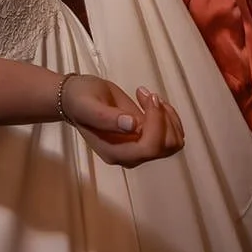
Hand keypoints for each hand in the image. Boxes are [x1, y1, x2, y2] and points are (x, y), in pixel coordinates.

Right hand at [62, 75, 185, 167]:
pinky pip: (172, 135)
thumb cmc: (80, 100)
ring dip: (168, 117)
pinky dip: (170, 116)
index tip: (148, 97)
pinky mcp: (147, 138)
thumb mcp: (88, 105)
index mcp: (115, 152)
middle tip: (147, 95)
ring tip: (149, 97)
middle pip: (165, 147)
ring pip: (173, 142)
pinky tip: (152, 102)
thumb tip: (133, 126)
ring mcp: (140, 148)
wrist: (78, 98)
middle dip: (163, 118)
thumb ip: (106, 118)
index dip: (156, 124)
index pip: (149, 148)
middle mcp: (130, 155)